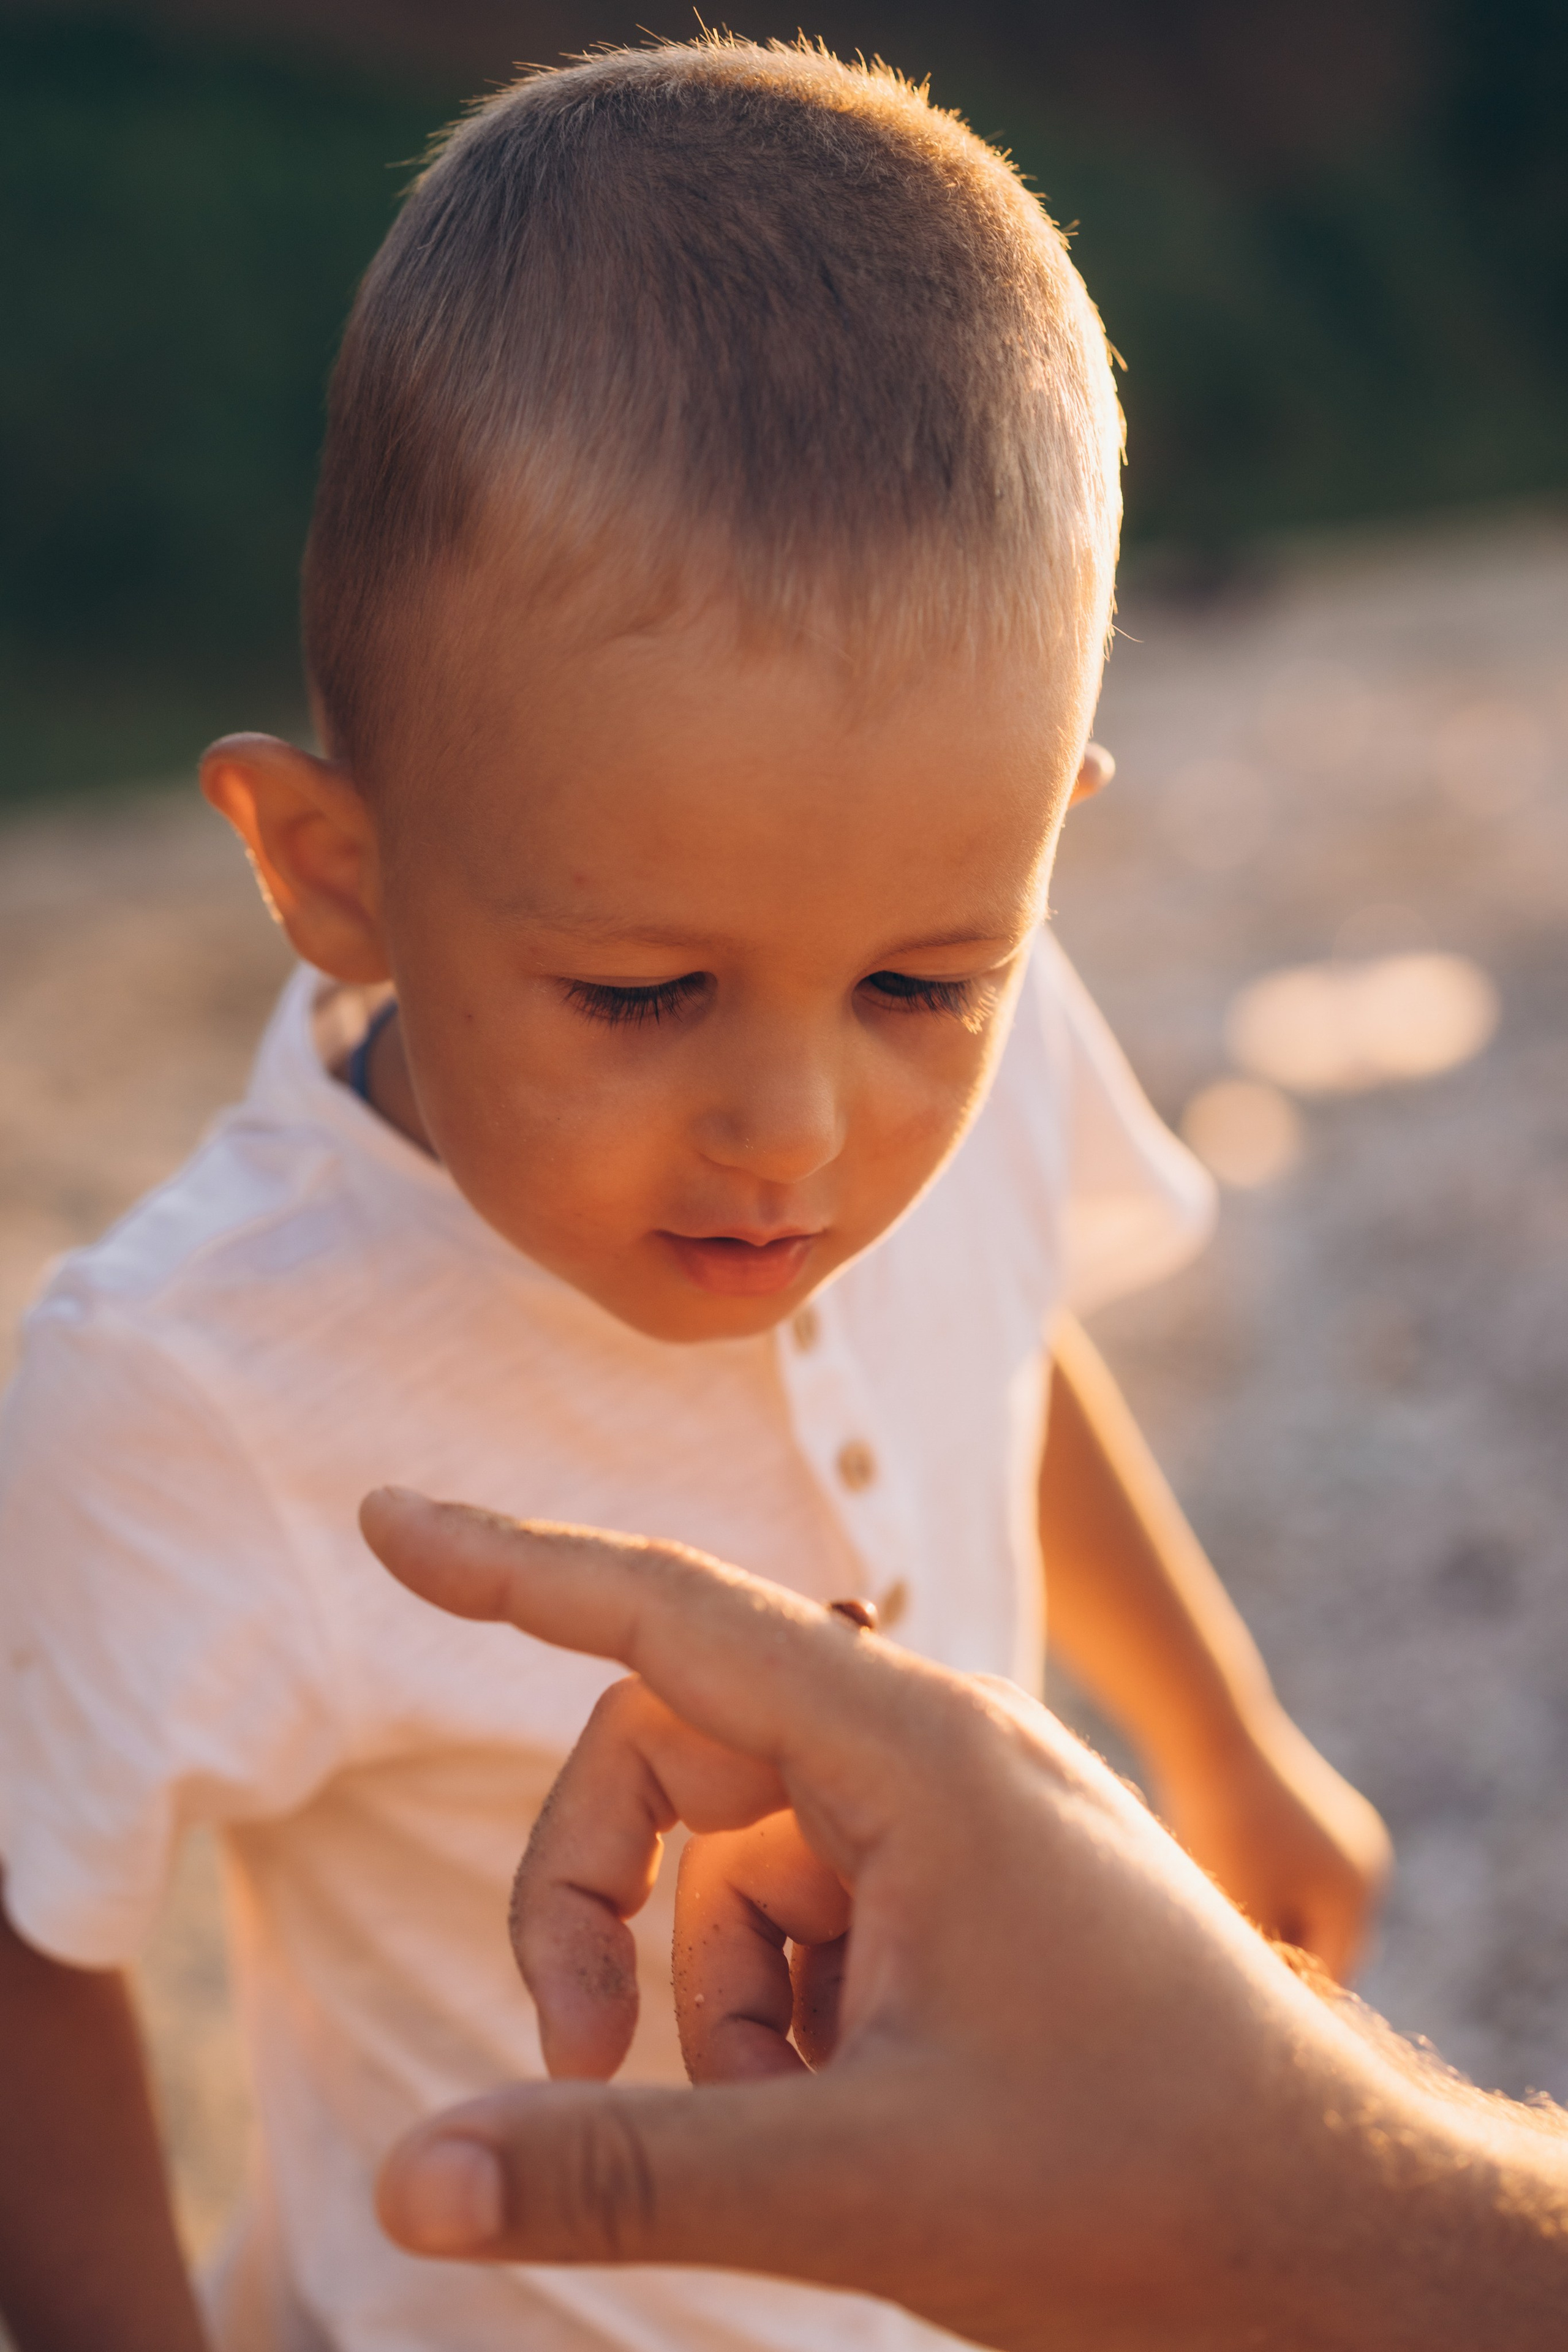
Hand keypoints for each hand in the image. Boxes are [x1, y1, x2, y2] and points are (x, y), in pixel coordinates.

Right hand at [360, 1488, 1567, 2351]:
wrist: (1326, 2226)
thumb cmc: (1134, 2178)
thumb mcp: (857, 2180)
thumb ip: (624, 2165)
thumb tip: (407, 2183)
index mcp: (909, 1748)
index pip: (667, 1615)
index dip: (512, 1565)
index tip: (390, 1520)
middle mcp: (922, 1748)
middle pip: (669, 1754)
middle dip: (591, 1895)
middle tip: (579, 2052)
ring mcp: (941, 1816)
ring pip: (726, 1860)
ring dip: (705, 2001)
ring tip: (798, 2131)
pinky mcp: (954, 1890)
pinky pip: (796, 1919)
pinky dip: (774, 2023)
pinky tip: (851, 2120)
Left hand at [1156, 1704, 1391, 1981]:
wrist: (1207, 1729)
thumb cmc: (1222, 1827)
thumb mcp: (1245, 1909)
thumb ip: (1269, 1968)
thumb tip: (1283, 2010)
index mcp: (1358, 1896)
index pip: (1329, 1978)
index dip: (1284, 2000)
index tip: (1236, 2005)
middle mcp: (1368, 1867)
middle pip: (1325, 1944)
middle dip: (1282, 1957)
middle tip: (1227, 1959)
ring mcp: (1348, 1836)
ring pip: (1309, 1909)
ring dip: (1274, 1921)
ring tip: (1224, 1910)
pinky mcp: (1319, 1815)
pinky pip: (1299, 1875)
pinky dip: (1269, 1886)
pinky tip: (1228, 1874)